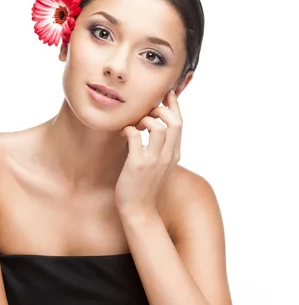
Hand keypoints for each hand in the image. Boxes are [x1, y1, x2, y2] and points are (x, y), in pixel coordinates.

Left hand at [115, 89, 181, 215]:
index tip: (166, 94)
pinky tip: (123, 133)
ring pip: (158, 127)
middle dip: (161, 110)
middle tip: (147, 114)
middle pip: (174, 122)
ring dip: (145, 120)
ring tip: (136, 125)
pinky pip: (135, 137)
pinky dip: (128, 130)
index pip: (180, 123)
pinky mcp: (137, 165)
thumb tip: (155, 127)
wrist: (138, 210)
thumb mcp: (159, 165)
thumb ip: (161, 147)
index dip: (174, 105)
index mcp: (174, 154)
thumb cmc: (144, 186)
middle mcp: (167, 156)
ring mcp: (153, 160)